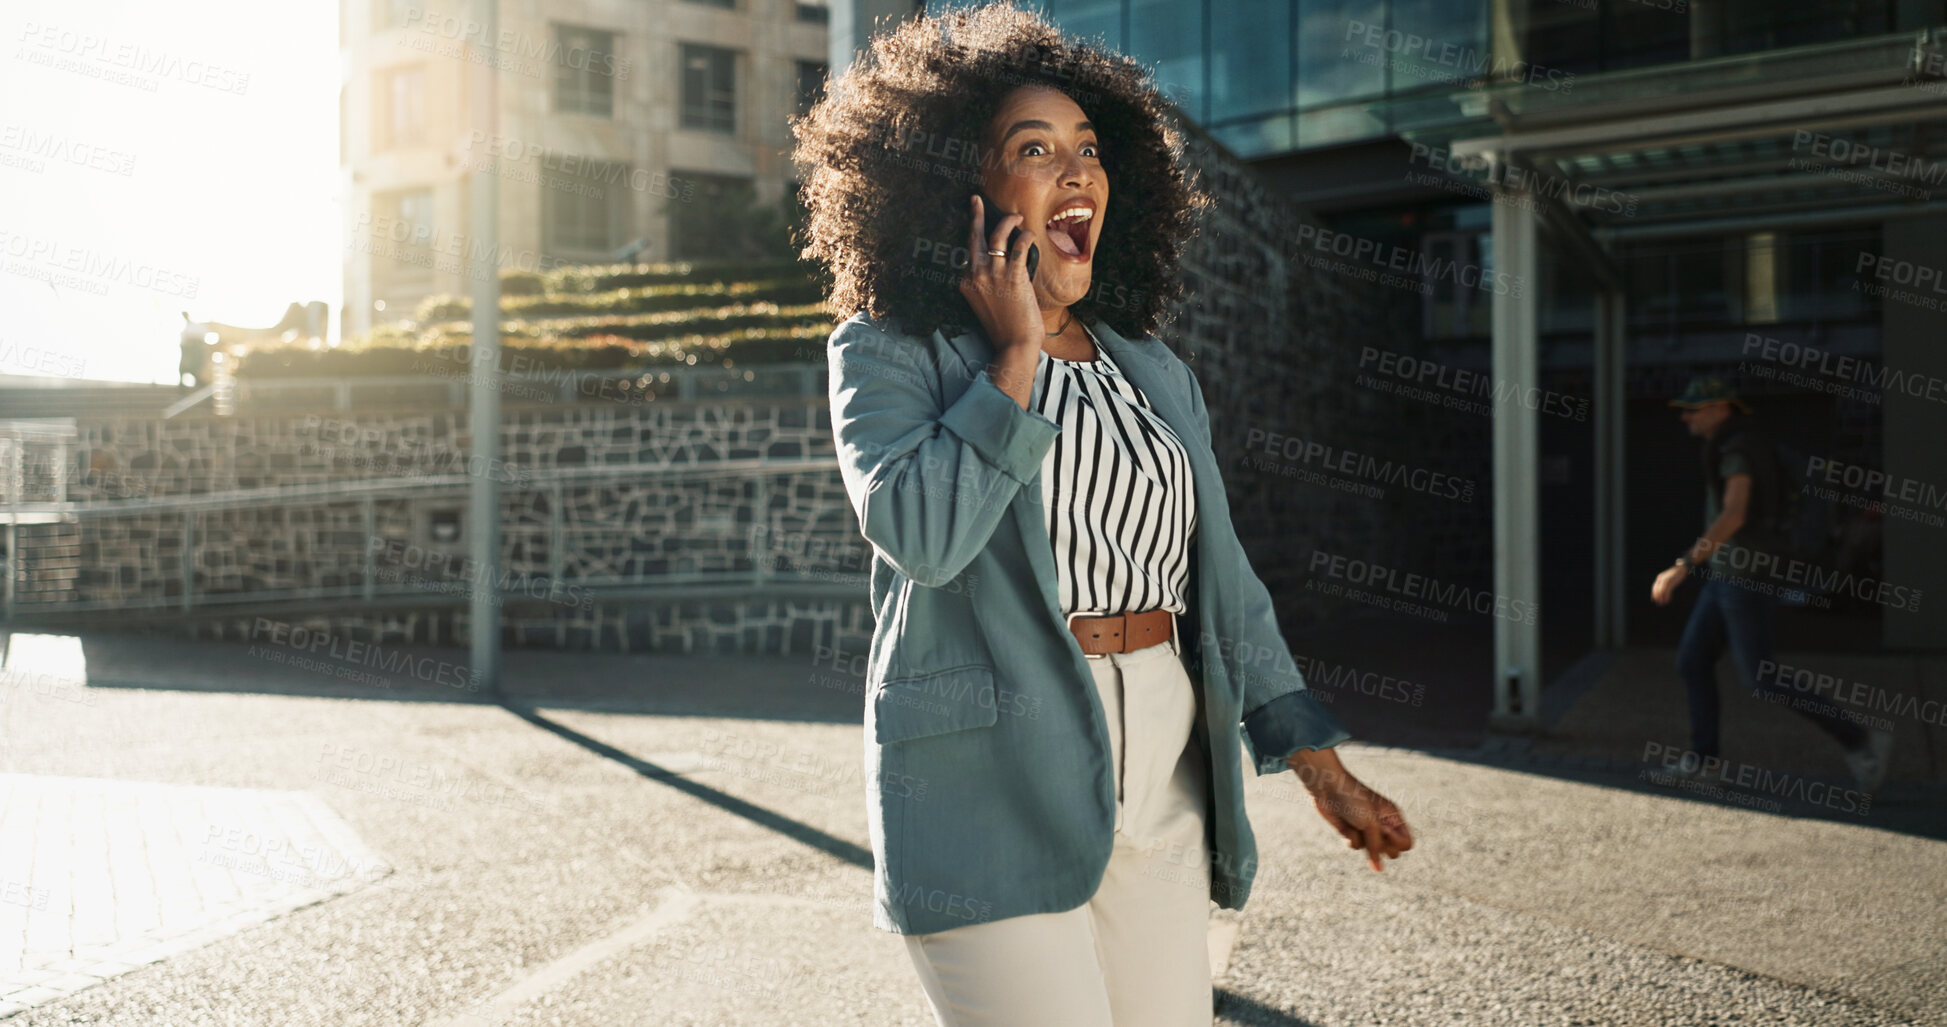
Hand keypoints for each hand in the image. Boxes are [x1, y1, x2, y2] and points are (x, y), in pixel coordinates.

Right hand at [956, 193, 1042, 354]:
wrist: (1014, 345)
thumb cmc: (1004, 330)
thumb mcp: (986, 306)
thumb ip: (988, 287)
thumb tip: (1003, 270)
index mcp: (966, 283)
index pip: (969, 253)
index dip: (976, 238)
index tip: (979, 228)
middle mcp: (976, 276)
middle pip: (974, 237)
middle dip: (975, 215)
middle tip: (976, 199)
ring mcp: (993, 275)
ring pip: (997, 236)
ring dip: (1007, 221)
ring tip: (1016, 216)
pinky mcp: (1013, 276)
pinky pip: (1019, 246)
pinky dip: (1025, 236)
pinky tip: (1030, 234)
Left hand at [1286, 750, 1412, 871]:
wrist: (1328, 788)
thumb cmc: (1353, 800)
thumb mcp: (1369, 824)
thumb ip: (1376, 848)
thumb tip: (1378, 870)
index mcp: (1394, 817)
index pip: (1407, 844)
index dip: (1397, 843)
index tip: (1384, 832)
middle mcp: (1383, 825)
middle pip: (1391, 852)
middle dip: (1379, 846)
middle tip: (1369, 831)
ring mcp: (1367, 830)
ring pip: (1372, 851)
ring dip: (1362, 841)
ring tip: (1356, 825)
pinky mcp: (1352, 832)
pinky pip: (1356, 846)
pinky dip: (1350, 838)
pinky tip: (1344, 826)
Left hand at [1651, 563, 1687, 605]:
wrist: (1683, 567)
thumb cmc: (1677, 573)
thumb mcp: (1669, 577)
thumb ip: (1665, 581)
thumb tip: (1664, 589)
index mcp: (1660, 577)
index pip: (1654, 587)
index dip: (1654, 594)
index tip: (1654, 600)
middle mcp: (1661, 579)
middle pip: (1657, 590)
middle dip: (1657, 598)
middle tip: (1659, 604)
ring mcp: (1666, 580)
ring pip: (1661, 592)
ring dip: (1662, 598)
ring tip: (1663, 604)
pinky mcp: (1671, 582)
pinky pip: (1667, 591)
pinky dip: (1667, 597)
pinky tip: (1668, 601)